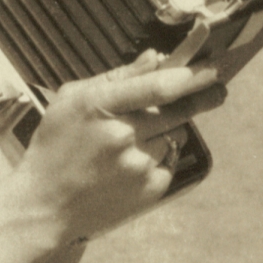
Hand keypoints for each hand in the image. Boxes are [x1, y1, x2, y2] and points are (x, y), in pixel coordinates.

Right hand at [18, 50, 225, 243]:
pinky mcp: (150, 189)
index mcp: (98, 106)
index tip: (213, 67)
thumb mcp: (72, 100)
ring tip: (135, 138)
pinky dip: (160, 155)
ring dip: (168, 129)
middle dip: (202, 96)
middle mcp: (122, 136)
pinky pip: (170, 159)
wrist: (45, 205)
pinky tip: (131, 162)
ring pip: (176, 134)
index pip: (155, 87)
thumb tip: (156, 58)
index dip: (190, 76)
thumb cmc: (56, 145)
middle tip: (218, 88)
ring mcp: (138, 166)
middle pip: (178, 110)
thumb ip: (116, 77)